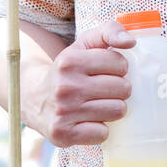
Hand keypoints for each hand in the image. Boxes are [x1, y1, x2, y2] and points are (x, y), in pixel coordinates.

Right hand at [42, 19, 135, 147]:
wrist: (35, 98)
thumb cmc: (69, 70)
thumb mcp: (84, 44)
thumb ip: (109, 31)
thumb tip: (131, 42)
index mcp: (70, 61)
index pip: (120, 63)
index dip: (119, 67)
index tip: (109, 71)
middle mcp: (64, 86)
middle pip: (123, 89)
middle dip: (119, 89)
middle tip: (106, 89)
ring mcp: (63, 112)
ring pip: (117, 111)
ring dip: (113, 108)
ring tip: (100, 104)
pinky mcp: (63, 135)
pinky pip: (103, 134)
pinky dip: (101, 129)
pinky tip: (90, 121)